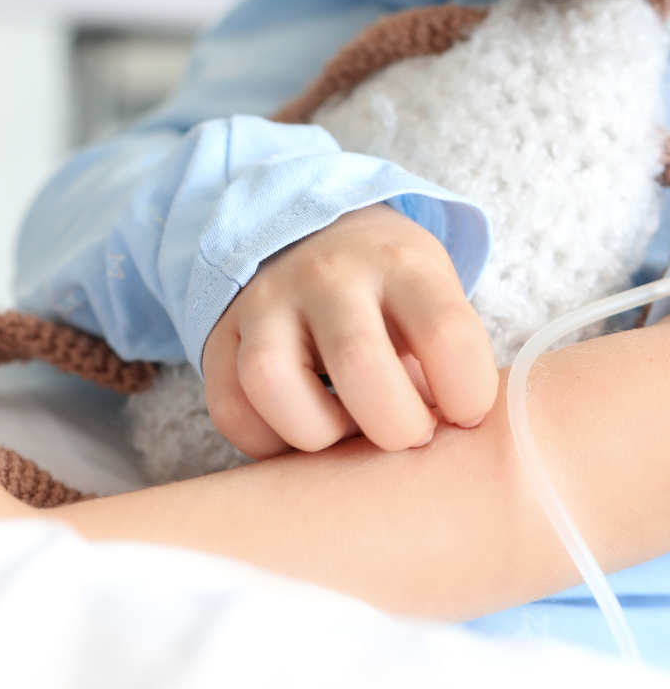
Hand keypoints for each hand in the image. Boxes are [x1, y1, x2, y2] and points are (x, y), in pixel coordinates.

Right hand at [202, 203, 497, 456]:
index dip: (467, 394)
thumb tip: (449, 450)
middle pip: (357, 360)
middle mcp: (326, 276)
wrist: (313, 239)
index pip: (445, 332)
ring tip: (343, 430)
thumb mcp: (434, 297)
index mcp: (399, 264)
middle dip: (395, 426)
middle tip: (408, 433)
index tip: (464, 413)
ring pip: (271, 380)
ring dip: (317, 432)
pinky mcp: (221, 337)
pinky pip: (230, 409)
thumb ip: (448, 362)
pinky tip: (301, 428)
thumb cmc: (389, 291)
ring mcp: (265, 303)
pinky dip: (267, 441)